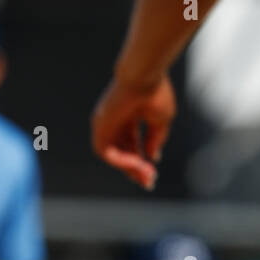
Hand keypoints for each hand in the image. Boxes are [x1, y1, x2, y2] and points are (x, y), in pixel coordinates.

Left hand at [91, 74, 175, 189]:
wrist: (143, 77)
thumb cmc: (155, 92)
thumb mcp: (160, 121)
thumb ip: (155, 140)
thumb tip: (153, 157)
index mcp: (129, 116)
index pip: (132, 145)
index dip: (142, 161)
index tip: (152, 175)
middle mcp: (115, 121)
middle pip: (122, 152)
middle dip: (136, 169)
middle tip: (149, 182)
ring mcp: (105, 124)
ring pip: (114, 155)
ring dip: (130, 168)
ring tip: (145, 175)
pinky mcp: (99, 127)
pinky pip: (107, 153)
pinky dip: (121, 161)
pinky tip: (136, 164)